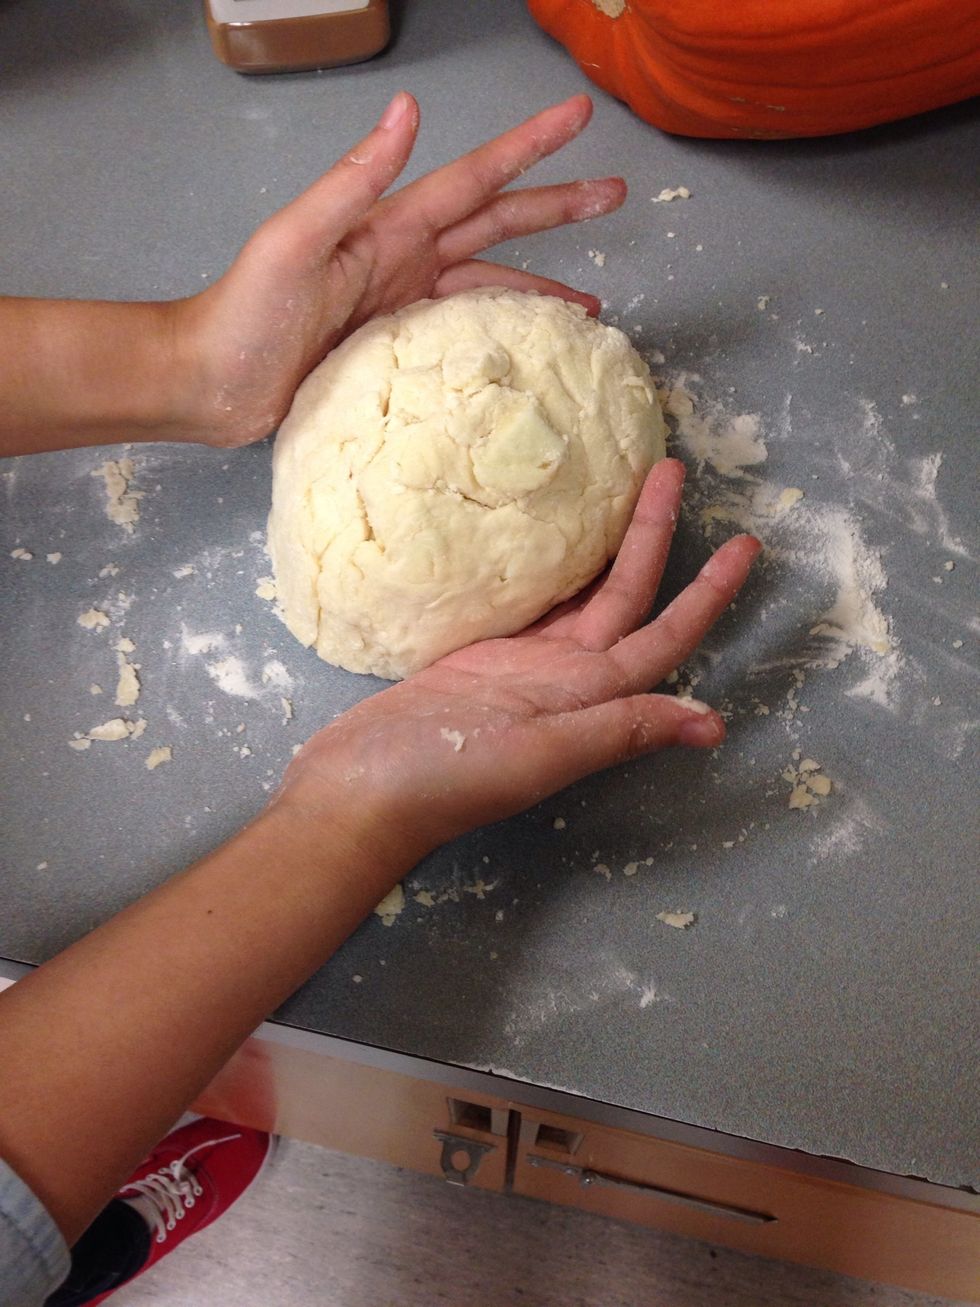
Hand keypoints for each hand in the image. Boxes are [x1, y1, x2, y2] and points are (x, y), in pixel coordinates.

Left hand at [175, 92, 624, 446]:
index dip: (528, 148)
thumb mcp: (294, 239)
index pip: (474, 180)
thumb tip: (407, 109)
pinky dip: (502, 337)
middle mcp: (406, 261)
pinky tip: (530, 350)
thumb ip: (351, 180)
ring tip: (594, 304)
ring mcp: (404, 308)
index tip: (579, 117)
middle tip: (617, 191)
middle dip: (557, 206)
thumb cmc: (244, 312)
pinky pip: (465, 337)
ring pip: (490, 285)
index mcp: (389, 229)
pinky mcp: (397, 353)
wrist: (210, 382)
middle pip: (498, 225)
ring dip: (541, 287)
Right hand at [281, 461, 760, 859]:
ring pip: (581, 594)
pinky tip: (553, 532)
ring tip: (625, 486)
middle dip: (655, 537)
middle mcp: (564, 681)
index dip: (707, 596)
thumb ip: (616, 730)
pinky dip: (550, 565)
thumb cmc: (439, 779)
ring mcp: (519, 665)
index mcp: (587, 701)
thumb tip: (711, 724)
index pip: (663, 639)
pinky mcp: (475, 653)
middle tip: (673, 470)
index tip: (746, 545)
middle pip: (625, 598)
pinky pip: (529, 600)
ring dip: (610, 545)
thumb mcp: (537, 756)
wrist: (356, 794)